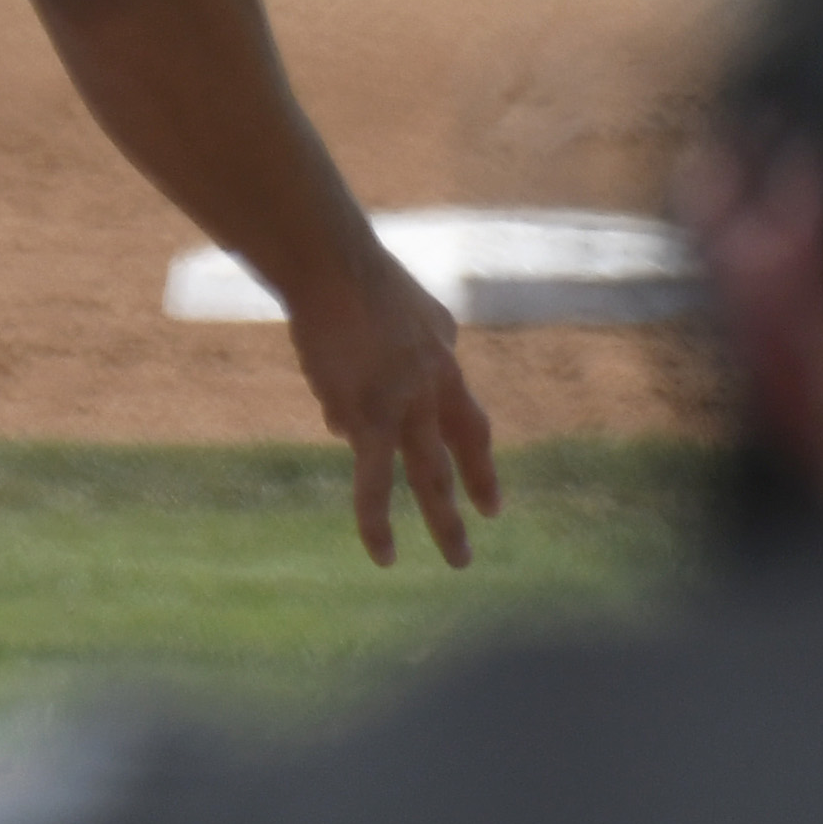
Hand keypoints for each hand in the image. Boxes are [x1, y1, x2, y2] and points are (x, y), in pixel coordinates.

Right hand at [283, 232, 502, 568]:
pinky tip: (385, 555)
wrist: (333, 263)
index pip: (468, 414)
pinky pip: (374, 483)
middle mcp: (436, 380)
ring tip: (461, 560)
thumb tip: (348, 431)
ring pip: (432, 474)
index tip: (489, 491)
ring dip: (446, 520)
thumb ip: (375, 372)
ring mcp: (408, 402)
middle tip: (486, 522)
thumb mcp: (381, 317)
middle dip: (474, 489)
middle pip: (463, 445)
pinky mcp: (371, 418)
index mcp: (441, 352)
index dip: (478, 454)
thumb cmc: (345, 279)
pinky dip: (377, 522)